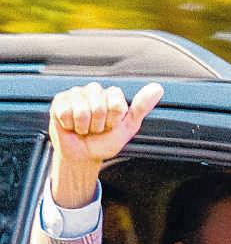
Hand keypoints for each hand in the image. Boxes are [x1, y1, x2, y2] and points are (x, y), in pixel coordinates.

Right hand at [48, 82, 163, 207]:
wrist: (83, 155)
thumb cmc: (105, 142)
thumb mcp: (127, 128)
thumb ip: (141, 107)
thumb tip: (158, 88)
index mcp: (112, 95)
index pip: (115, 103)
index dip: (113, 120)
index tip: (111, 126)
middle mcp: (95, 90)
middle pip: (99, 107)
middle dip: (98, 125)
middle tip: (95, 129)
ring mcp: (76, 94)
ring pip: (82, 111)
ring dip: (84, 127)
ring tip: (84, 128)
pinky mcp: (59, 101)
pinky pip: (66, 112)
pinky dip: (69, 126)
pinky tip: (71, 125)